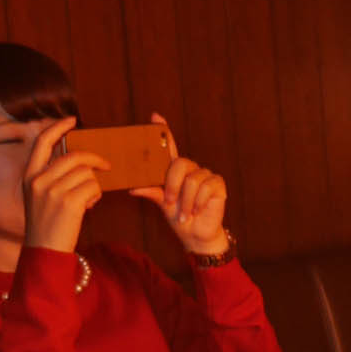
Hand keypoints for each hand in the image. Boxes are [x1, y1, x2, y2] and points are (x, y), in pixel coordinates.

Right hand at [23, 118, 108, 253]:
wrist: (44, 251)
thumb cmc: (46, 224)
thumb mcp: (38, 196)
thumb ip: (51, 176)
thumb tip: (79, 159)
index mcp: (29, 176)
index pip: (42, 142)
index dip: (58, 127)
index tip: (73, 120)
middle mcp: (39, 181)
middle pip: (74, 156)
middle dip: (94, 160)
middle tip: (106, 166)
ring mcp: (53, 191)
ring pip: (86, 173)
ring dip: (94, 184)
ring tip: (88, 199)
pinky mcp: (69, 202)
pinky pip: (93, 187)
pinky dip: (96, 195)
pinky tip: (89, 206)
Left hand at [130, 113, 228, 256]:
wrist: (195, 234)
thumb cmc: (179, 217)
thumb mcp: (162, 204)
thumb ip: (152, 191)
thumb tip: (132, 188)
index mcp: (175, 171)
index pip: (169, 146)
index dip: (164, 131)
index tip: (155, 116)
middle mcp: (191, 169)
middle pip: (180, 163)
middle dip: (173, 186)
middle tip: (170, 203)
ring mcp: (205, 175)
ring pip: (192, 180)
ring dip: (186, 202)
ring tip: (185, 215)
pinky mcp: (218, 184)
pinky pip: (205, 187)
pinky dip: (198, 203)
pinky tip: (197, 211)